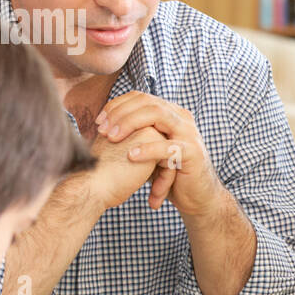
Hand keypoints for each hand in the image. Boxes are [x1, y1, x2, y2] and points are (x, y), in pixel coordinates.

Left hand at [96, 92, 222, 215]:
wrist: (195, 196)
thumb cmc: (168, 173)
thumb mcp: (149, 148)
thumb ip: (134, 134)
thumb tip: (101, 125)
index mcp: (170, 113)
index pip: (140, 97)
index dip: (117, 105)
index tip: (99, 122)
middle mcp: (181, 117)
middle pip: (147, 102)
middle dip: (120, 113)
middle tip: (102, 130)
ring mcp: (188, 133)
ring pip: (158, 114)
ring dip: (131, 123)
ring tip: (113, 138)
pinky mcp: (192, 152)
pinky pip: (168, 146)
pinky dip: (148, 149)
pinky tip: (131, 156)